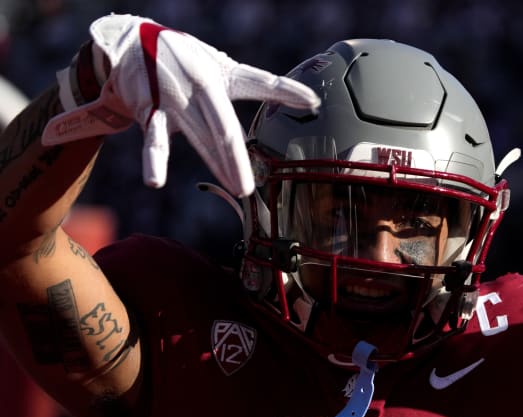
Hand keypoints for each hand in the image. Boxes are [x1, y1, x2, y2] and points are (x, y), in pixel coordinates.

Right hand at [42, 14, 319, 195]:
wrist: (133, 44)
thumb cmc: (188, 62)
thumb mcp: (223, 69)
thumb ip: (260, 84)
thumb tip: (309, 101)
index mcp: (221, 75)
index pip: (260, 83)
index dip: (286, 91)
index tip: (312, 101)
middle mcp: (200, 85)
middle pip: (225, 127)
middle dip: (239, 157)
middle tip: (253, 185)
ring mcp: (175, 98)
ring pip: (199, 137)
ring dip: (218, 165)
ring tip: (237, 188)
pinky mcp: (150, 110)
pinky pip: (153, 138)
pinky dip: (154, 159)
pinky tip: (155, 181)